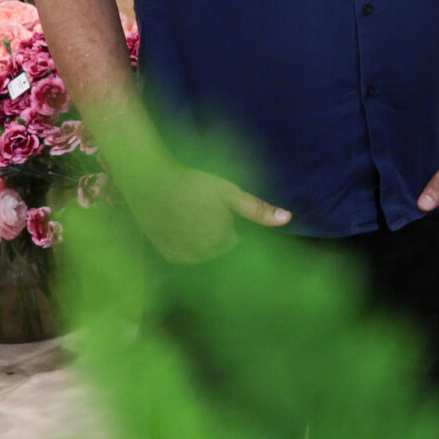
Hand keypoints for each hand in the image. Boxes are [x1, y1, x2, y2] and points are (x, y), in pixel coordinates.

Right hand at [133, 168, 290, 265]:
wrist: (151, 182)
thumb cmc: (194, 184)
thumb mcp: (229, 193)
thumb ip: (257, 210)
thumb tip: (288, 219)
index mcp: (221, 241)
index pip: (235, 242)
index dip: (230, 224)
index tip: (219, 210)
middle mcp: (202, 255)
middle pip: (218, 249)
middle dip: (217, 234)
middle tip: (202, 210)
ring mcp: (181, 255)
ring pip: (202, 254)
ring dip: (201, 242)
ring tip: (191, 216)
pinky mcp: (165, 252)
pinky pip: (184, 255)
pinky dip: (186, 246)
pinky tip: (181, 227)